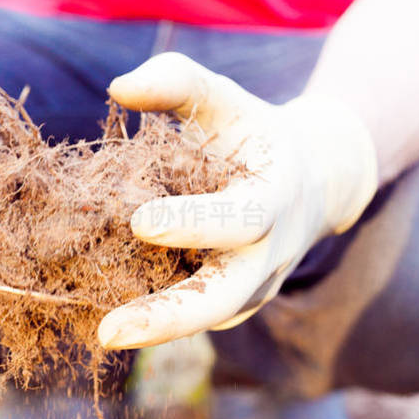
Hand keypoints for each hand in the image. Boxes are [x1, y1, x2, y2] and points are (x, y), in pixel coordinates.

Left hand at [98, 53, 377, 349]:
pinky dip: (156, 322)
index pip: (237, 220)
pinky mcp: (231, 303)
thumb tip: (118, 87)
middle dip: (168, 317)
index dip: (192, 223)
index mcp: (270, 200)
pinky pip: (194, 317)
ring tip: (105, 336)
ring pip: (206, 319)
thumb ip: (177, 81)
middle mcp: (263, 256)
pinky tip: (111, 320)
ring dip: (156, 330)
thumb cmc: (252, 132)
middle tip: (110, 333)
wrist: (313, 181)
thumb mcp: (225, 97)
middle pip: (222, 299)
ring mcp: (250, 288)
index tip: (141, 221)